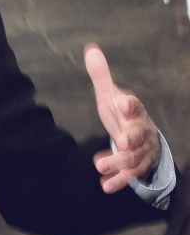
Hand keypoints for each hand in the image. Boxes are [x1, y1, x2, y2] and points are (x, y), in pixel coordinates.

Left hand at [85, 44, 160, 192]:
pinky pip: (130, 176)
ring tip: (101, 165)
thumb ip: (101, 76)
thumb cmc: (123, 113)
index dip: (129, 105)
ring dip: (119, 163)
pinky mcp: (136, 167)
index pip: (134, 106)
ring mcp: (140, 151)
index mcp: (134, 111)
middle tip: (120, 143)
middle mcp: (141, 131)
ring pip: (134, 159)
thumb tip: (91, 49)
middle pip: (138, 136)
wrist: (142, 137)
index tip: (122, 103)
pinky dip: (118, 181)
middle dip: (130, 140)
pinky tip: (105, 185)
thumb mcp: (110, 95)